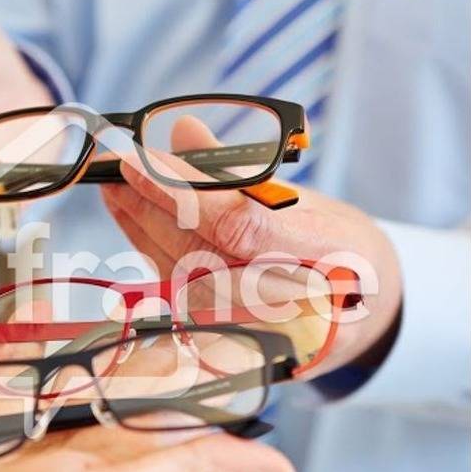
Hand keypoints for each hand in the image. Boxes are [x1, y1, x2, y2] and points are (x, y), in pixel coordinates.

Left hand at [101, 117, 402, 372]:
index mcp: (326, 260)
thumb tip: (183, 129)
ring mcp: (255, 331)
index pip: (237, 227)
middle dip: (147, 205)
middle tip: (110, 165)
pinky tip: (129, 218)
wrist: (360, 314)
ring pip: (177, 274)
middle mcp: (289, 305)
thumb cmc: (338, 248)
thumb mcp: (309, 200)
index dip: (181, 193)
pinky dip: (149, 251)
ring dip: (138, 227)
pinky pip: (176, 292)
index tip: (138, 158)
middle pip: (196, 252)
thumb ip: (243, 171)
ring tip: (111, 186)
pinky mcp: (228, 342)